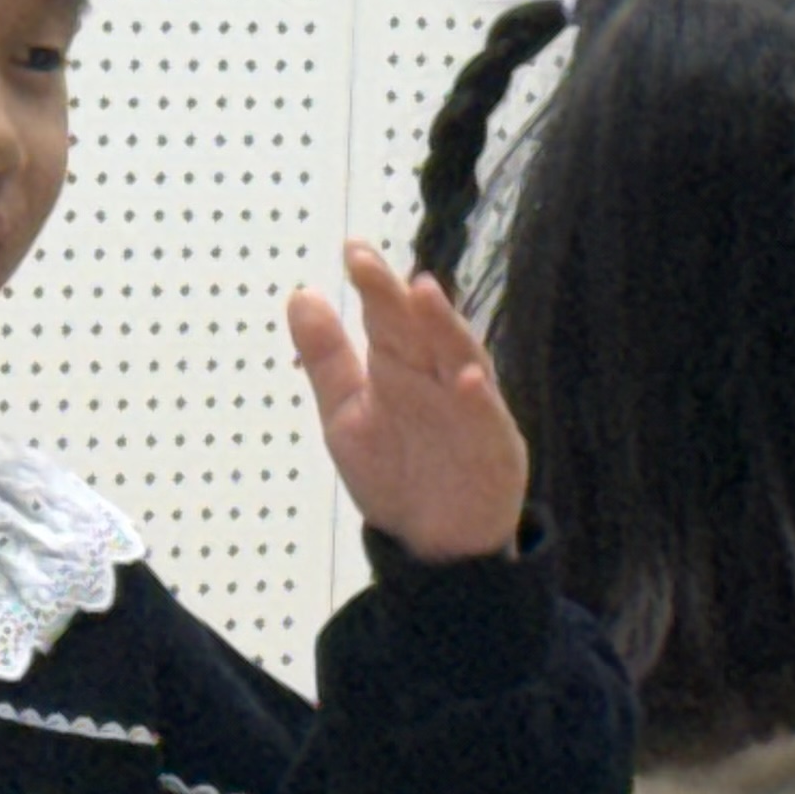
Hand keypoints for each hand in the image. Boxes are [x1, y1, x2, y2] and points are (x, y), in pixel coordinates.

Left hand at [284, 243, 527, 565]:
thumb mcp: (345, 414)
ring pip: (459, 358)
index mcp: (400, 366)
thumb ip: (326, 357)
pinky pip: (486, 419)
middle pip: (419, 329)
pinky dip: (477, 399)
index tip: (352, 251)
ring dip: (444, 327)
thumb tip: (300, 294)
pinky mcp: (494, 446)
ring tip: (423, 294)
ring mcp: (468, 409)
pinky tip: (465, 379)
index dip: (372, 284)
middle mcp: (436, 378)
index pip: (386, 316)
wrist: (429, 542)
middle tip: (369, 264)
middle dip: (397, 296)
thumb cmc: (393, 473)